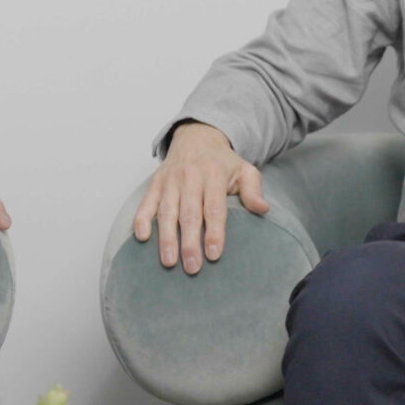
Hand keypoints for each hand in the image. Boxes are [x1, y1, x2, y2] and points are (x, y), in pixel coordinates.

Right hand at [132, 122, 268, 274]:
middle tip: (192, 267)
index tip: (213, 254)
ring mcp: (170, 180)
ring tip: (169, 262)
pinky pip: (146, 202)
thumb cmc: (222, 162)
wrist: (197, 137)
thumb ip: (253, 190)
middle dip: (189, 242)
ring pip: (167, 211)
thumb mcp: (245, 170)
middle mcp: (190, 177)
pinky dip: (142, 219)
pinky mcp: (155, 183)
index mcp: (214, 175)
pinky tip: (142, 237)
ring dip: (166, 238)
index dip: (214, 232)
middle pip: (189, 214)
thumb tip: (263, 209)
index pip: (214, 208)